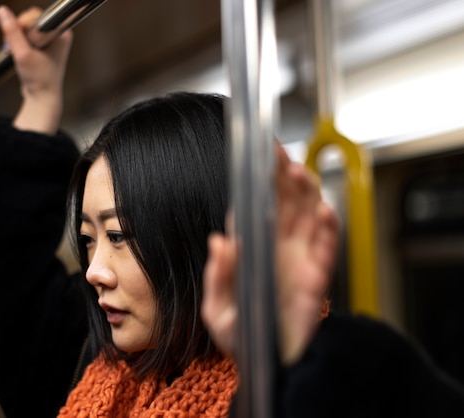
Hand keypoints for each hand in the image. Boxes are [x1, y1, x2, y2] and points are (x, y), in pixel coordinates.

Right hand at [0, 5, 73, 133]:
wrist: (42, 98)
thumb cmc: (40, 80)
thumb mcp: (23, 54)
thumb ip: (12, 31)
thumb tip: (3, 12)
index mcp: (61, 33)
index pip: (37, 15)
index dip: (24, 25)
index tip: (21, 39)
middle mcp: (58, 34)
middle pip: (30, 20)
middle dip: (18, 33)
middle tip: (17, 48)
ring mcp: (50, 40)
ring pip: (25, 28)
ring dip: (17, 39)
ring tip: (18, 53)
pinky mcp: (42, 46)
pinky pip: (25, 36)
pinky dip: (19, 44)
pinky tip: (20, 55)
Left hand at [202, 145, 338, 364]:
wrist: (268, 365)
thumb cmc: (241, 336)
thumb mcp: (218, 312)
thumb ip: (218, 277)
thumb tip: (218, 242)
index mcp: (248, 249)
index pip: (251, 206)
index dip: (257, 180)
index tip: (258, 155)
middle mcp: (274, 247)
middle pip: (282, 203)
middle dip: (282, 177)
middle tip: (280, 156)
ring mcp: (298, 259)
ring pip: (305, 216)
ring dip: (305, 193)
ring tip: (299, 175)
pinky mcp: (317, 276)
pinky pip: (325, 248)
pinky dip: (327, 229)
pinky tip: (323, 211)